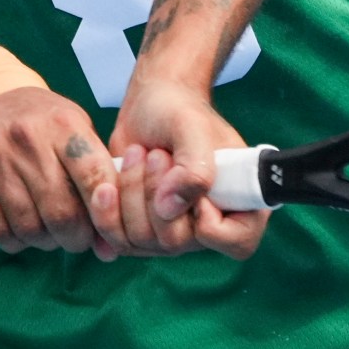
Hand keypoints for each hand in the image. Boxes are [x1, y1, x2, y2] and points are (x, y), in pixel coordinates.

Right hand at [0, 87, 125, 259]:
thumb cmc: (40, 121)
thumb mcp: (74, 127)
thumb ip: (97, 173)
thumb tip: (113, 237)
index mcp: (63, 123)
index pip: (95, 177)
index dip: (106, 212)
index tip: (106, 223)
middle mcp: (27, 138)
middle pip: (62, 213)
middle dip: (76, 238)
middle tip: (77, 238)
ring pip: (30, 227)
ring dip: (46, 242)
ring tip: (50, 233)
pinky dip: (16, 242)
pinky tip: (22, 231)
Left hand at [108, 73, 271, 259]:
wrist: (150, 106)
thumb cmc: (180, 111)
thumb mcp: (192, 128)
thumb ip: (194, 169)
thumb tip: (170, 209)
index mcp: (240, 202)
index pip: (238, 242)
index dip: (209, 222)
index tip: (187, 181)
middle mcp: (208, 224)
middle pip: (176, 241)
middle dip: (154, 191)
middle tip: (155, 154)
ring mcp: (174, 232)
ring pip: (143, 241)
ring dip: (131, 192)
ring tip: (137, 154)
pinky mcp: (142, 231)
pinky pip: (119, 240)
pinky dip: (108, 210)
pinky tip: (110, 183)